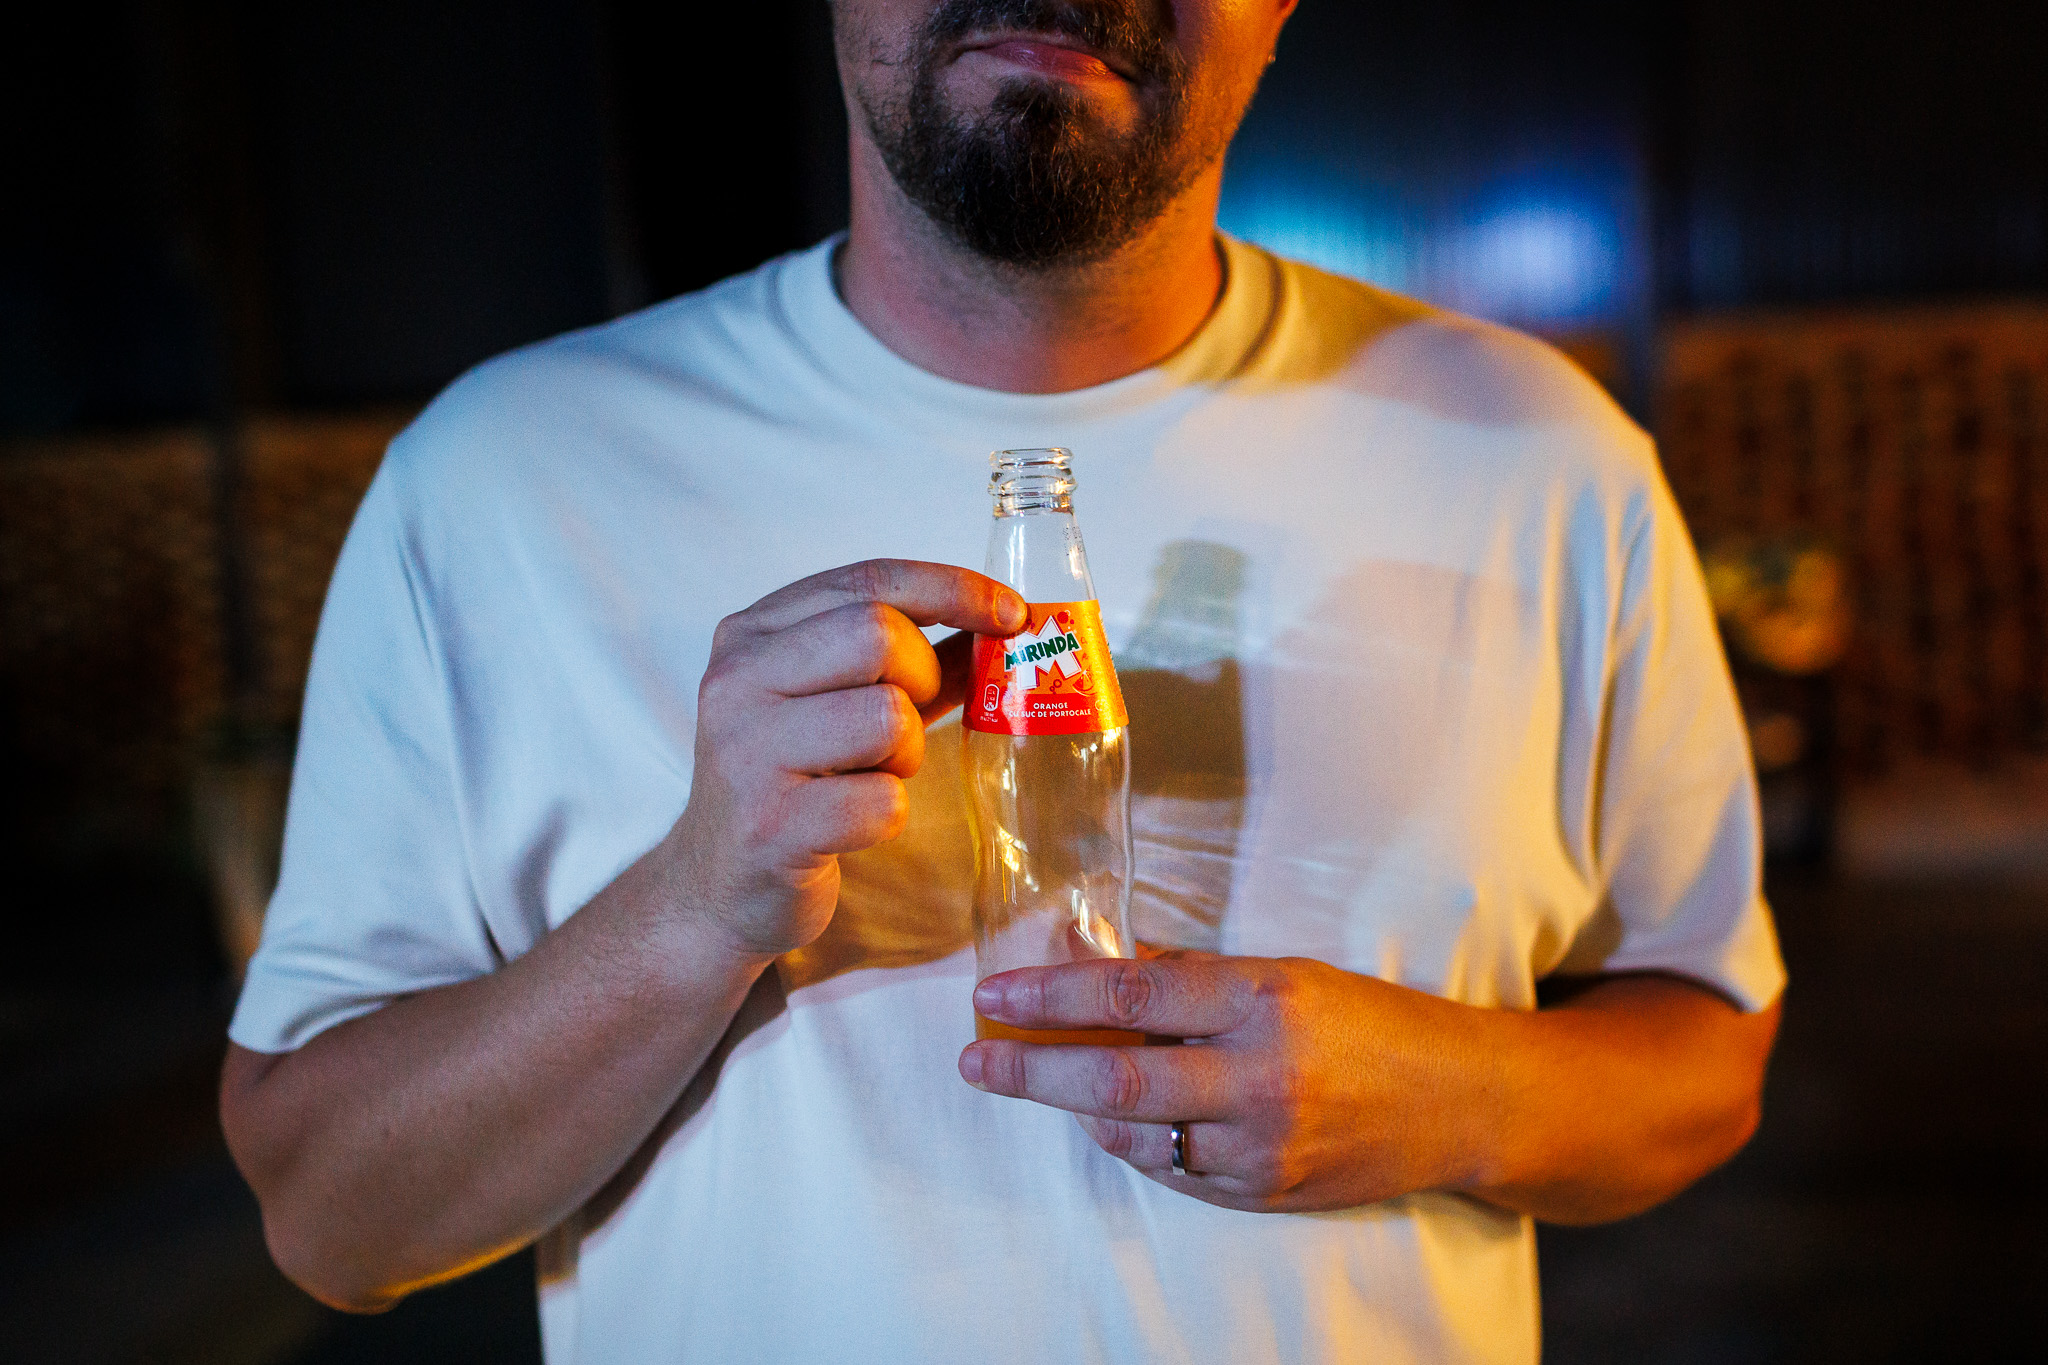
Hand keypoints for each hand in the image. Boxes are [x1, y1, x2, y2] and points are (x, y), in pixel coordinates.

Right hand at [666, 559, 1025, 960]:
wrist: (718, 887)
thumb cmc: (791, 784)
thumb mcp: (838, 703)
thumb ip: (909, 661)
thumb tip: (999, 623)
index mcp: (750, 635)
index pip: (868, 579)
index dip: (951, 588)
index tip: (1010, 613)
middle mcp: (737, 681)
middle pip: (879, 634)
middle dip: (922, 679)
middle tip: (905, 723)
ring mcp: (747, 754)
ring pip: (887, 715)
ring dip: (906, 753)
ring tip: (870, 775)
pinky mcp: (771, 826)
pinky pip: (881, 801)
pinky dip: (889, 813)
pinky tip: (853, 822)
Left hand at [959, 952, 1503, 1212]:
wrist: (1459, 1101)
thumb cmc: (1365, 1020)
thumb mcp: (1280, 973)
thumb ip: (1188, 976)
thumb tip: (1091, 961)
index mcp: (1261, 997)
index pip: (1130, 995)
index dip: (1050, 994)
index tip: (993, 995)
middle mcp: (1259, 1073)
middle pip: (1115, 1079)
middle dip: (1031, 1070)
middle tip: (977, 1061)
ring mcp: (1261, 1142)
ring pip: (1134, 1132)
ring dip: (1075, 1106)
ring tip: (1045, 1078)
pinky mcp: (1264, 1190)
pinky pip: (1172, 1166)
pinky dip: (1132, 1139)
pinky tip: (1116, 1116)